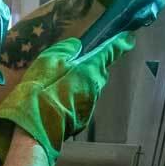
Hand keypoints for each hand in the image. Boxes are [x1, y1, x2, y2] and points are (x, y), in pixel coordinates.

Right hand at [0, 34, 133, 165]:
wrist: (35, 127)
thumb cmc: (42, 89)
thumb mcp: (48, 60)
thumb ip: (65, 49)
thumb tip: (77, 46)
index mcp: (89, 69)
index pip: (110, 52)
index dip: (121, 43)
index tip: (130, 38)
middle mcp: (95, 87)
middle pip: (99, 72)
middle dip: (91, 67)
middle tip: (73, 64)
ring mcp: (90, 106)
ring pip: (89, 89)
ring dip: (79, 84)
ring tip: (57, 85)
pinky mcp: (82, 121)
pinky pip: (81, 103)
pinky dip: (72, 99)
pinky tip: (55, 101)